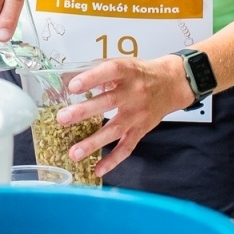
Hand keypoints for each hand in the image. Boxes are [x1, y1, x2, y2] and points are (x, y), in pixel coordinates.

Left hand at [61, 56, 191, 176]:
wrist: (171, 84)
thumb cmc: (140, 74)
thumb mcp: (122, 64)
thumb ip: (97, 71)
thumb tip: (66, 79)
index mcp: (128, 71)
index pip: (109, 72)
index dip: (91, 78)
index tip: (72, 87)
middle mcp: (134, 93)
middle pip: (108, 102)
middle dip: (84, 111)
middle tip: (62, 118)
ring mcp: (138, 114)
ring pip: (115, 129)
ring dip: (93, 143)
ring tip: (74, 153)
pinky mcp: (142, 130)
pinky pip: (127, 147)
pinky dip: (113, 160)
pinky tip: (97, 169)